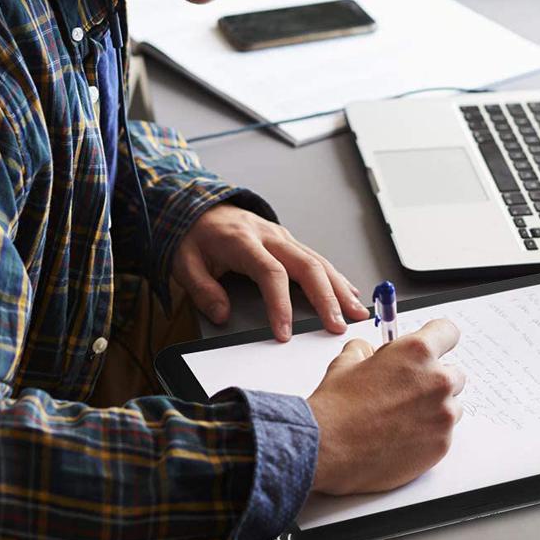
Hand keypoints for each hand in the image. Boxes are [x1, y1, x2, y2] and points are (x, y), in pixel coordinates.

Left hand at [171, 203, 369, 338]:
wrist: (199, 205)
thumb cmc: (194, 235)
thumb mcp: (183, 262)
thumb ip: (202, 290)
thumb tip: (222, 315)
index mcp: (244, 241)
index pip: (270, 273)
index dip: (280, 304)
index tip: (285, 333)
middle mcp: (270, 236)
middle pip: (306, 266)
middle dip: (326, 298)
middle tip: (337, 325)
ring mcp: (283, 237)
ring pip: (318, 261)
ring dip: (340, 288)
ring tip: (356, 312)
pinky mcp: (289, 242)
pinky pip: (317, 259)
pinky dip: (335, 277)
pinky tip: (349, 292)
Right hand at [306, 319, 464, 494]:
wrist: (327, 448)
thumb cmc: (336, 406)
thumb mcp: (348, 361)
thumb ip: (368, 349)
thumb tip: (371, 351)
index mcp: (417, 351)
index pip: (448, 332)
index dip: (438, 339)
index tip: (434, 346)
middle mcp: (436, 380)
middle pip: (454, 373)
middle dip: (434, 379)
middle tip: (410, 391)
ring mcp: (442, 414)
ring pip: (452, 406)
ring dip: (435, 408)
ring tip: (404, 418)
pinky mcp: (441, 444)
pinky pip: (445, 433)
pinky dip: (429, 434)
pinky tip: (403, 436)